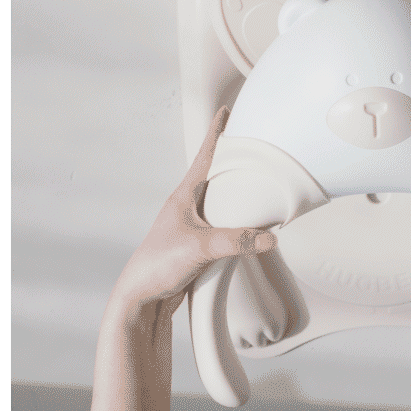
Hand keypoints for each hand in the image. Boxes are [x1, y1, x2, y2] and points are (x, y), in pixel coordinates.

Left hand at [111, 106, 276, 313]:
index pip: (204, 156)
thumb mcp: (200, 248)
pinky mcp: (198, 246)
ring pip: (221, 203)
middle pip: (216, 176)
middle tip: (256, 149)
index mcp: (185, 196)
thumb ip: (236, 241)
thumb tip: (270, 237)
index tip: (227, 110)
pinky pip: (223, 226)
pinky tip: (250, 229)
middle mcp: (188, 206)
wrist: (141, 299)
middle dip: (235, 162)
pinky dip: (238, 222)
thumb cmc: (158, 266)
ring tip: (261, 187)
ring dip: (238, 195)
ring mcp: (193, 226)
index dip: (217, 133)